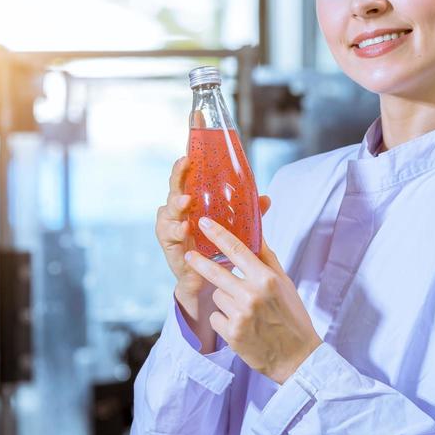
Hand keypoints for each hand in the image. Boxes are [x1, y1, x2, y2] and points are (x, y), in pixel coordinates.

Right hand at [156, 155, 270, 301]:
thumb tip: (266, 199)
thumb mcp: (233, 227)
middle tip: (184, 165)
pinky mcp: (169, 246)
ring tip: (186, 200)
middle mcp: (178, 211)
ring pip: (168, 210)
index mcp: (192, 202)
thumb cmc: (215, 247)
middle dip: (178, 176)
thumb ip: (247, 213)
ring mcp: (171, 227)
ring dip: (177, 204)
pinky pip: (169, 235)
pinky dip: (176, 231)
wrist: (205, 280)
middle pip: (174, 188)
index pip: (187, 179)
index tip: (189, 154)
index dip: (185, 165)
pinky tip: (184, 228)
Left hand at [183, 216, 321, 383]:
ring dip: (225, 299)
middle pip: (216, 271)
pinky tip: (241, 326)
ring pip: (216, 295)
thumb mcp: (285, 284)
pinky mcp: (231, 334)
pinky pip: (215, 316)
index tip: (204, 222)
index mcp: (267, 279)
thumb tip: (255, 235)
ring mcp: (240, 315)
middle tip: (190, 255)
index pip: (238, 249)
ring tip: (245, 311)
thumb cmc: (292, 317)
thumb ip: (267, 259)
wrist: (297, 357)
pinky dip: (224, 319)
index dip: (218, 234)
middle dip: (200, 262)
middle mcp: (252, 295)